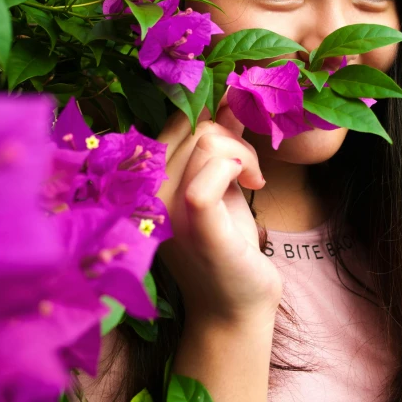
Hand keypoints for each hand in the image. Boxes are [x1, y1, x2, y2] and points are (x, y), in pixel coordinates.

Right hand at [157, 100, 282, 326]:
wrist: (234, 307)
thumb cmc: (227, 243)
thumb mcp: (220, 182)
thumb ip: (218, 140)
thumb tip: (230, 94)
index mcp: (148, 177)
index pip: (177, 118)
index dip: (213, 111)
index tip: (239, 128)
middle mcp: (148, 190)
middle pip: (195, 125)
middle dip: (233, 137)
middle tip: (250, 172)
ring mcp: (167, 209)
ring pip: (209, 141)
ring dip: (244, 154)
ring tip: (252, 182)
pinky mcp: (196, 227)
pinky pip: (208, 178)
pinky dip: (238, 166)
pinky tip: (252, 185)